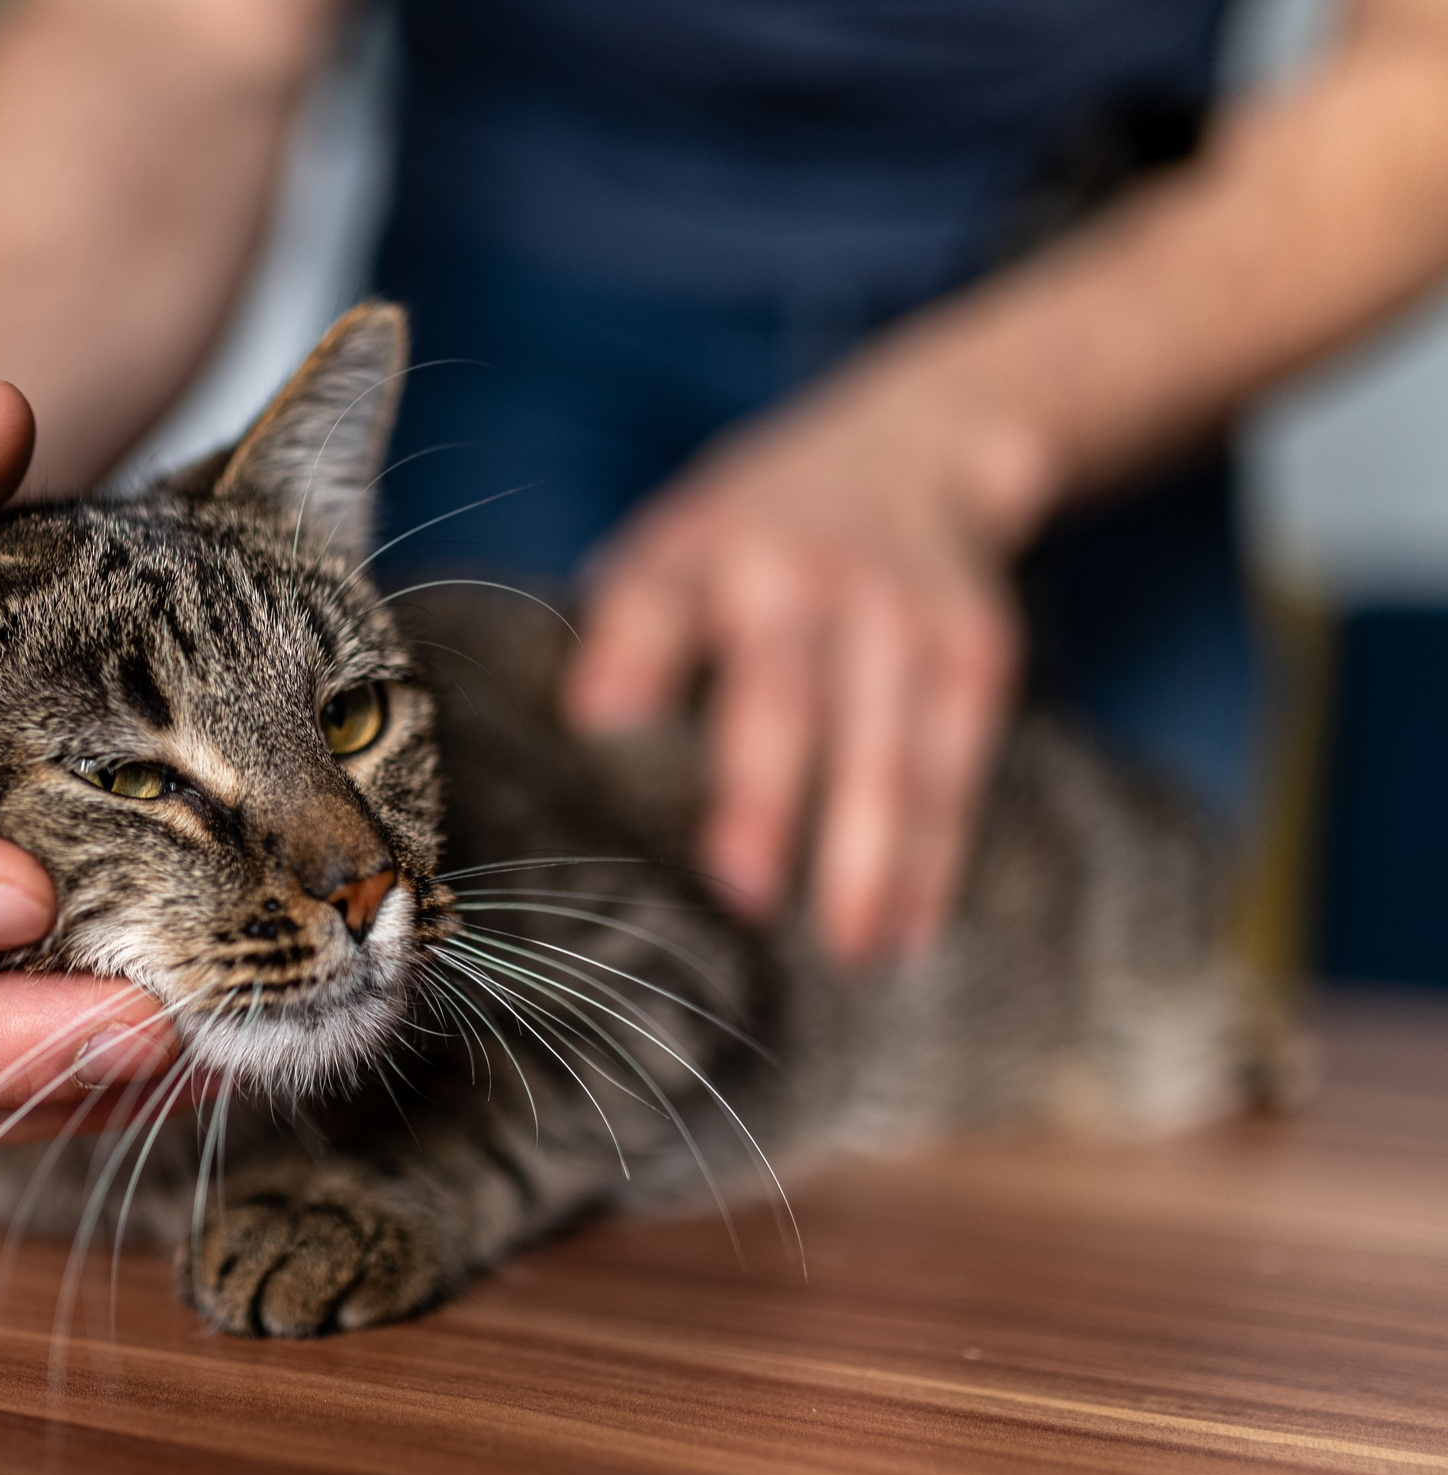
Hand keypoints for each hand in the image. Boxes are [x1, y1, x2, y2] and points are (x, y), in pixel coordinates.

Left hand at [562, 369, 1054, 964]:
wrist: (914, 445)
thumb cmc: (752, 537)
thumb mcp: (673, 547)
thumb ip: (624, 638)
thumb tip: (576, 763)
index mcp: (702, 550)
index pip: (655, 605)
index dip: (631, 659)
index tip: (600, 728)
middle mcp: (802, 574)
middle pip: (783, 693)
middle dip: (765, 793)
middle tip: (741, 892)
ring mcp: (898, 610)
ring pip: (887, 745)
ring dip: (871, 854)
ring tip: (849, 952)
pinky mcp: (975, 650)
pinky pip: (957, 765)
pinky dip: (938, 854)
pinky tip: (912, 930)